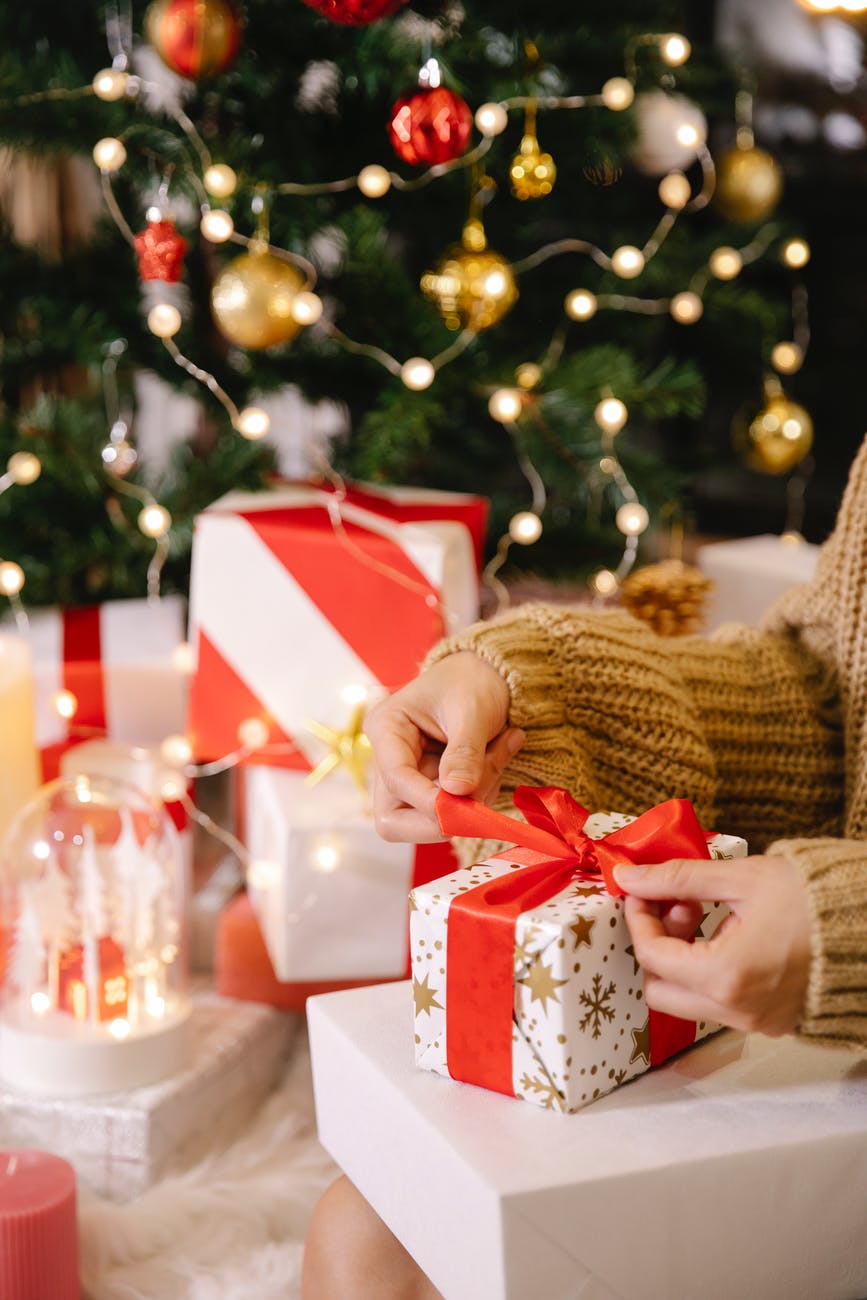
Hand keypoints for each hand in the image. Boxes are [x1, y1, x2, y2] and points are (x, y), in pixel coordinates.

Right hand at [364, 653, 524, 842]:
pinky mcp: (432, 787)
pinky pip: (452, 811)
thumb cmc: (473, 680)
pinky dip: (480, 795)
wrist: (486, 672)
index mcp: (386, 728)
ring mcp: (410, 777)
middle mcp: (389, 758)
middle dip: (440, 818)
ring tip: (500, 753)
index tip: (466, 805)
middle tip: (481, 798)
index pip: (396, 779)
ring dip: (470, 802)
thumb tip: (457, 793)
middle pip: (392, 819)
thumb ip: (465, 752)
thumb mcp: (472, 710)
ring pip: (425, 821)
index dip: (429, 800)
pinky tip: (497, 758)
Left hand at [613, 854, 811, 1036]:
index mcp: (726, 976)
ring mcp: (757, 1022)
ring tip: (711, 917)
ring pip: (689, 1001)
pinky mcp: (772, 1022)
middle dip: (657, 945)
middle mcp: (738, 1011)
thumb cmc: (812, 897)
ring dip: (684, 959)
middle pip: (660, 991)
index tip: (644, 891)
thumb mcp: (740, 878)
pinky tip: (730, 936)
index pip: (652, 955)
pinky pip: (720, 1005)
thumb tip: (631, 877)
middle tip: (681, 907)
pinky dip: (710, 974)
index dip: (640, 918)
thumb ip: (678, 879)